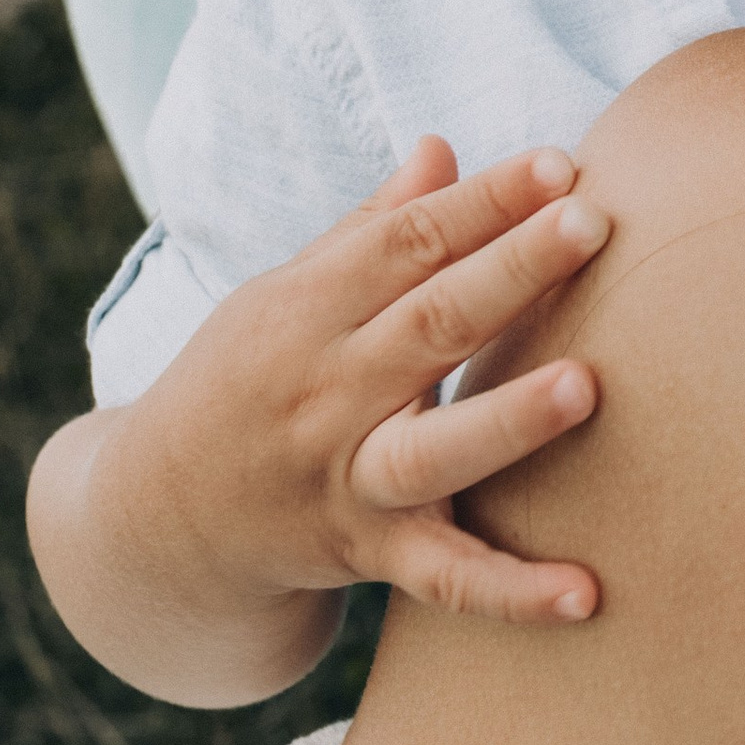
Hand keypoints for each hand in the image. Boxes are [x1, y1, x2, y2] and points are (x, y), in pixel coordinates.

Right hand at [29, 138, 611, 706]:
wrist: (152, 521)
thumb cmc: (244, 381)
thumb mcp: (284, 296)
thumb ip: (371, 229)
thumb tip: (441, 148)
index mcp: (309, 309)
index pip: (407, 242)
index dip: (483, 201)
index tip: (560, 164)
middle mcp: (326, 390)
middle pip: (428, 322)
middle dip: (511, 270)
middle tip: (592, 221)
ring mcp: (344, 476)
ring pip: (432, 450)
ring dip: (508, 418)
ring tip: (587, 385)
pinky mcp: (364, 554)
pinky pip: (442, 576)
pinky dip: (511, 591)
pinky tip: (585, 595)